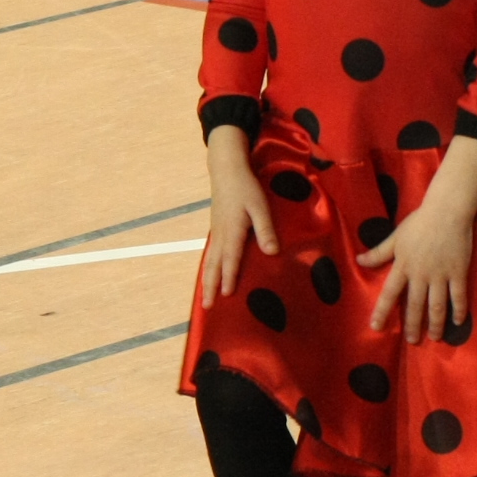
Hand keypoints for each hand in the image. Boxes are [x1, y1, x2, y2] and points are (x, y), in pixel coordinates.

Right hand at [197, 129, 279, 308]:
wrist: (226, 170)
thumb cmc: (246, 188)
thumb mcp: (260, 207)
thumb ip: (265, 230)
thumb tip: (271, 252)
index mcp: (232, 231)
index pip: (231, 259)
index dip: (230, 278)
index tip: (227, 296)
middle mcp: (221, 235)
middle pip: (214, 266)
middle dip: (210, 287)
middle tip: (206, 307)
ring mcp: (216, 232)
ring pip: (209, 261)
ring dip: (207, 280)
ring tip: (205, 296)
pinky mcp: (216, 229)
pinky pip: (210, 253)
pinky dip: (208, 267)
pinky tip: (210, 273)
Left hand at [359, 192, 473, 343]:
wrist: (446, 211)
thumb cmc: (418, 223)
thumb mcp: (395, 237)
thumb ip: (378, 253)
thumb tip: (359, 261)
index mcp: (403, 266)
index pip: (390, 293)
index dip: (382, 311)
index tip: (375, 327)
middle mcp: (420, 274)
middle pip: (415, 305)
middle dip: (413, 325)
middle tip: (412, 341)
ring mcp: (440, 274)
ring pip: (437, 305)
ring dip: (436, 324)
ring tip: (435, 337)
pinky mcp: (458, 272)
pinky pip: (459, 295)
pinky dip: (459, 310)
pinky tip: (458, 322)